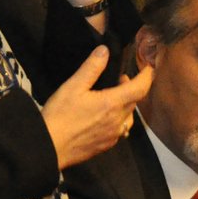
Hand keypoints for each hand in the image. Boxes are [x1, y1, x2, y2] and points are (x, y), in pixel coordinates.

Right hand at [40, 47, 152, 169]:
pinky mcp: (106, 145)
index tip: (148, 68)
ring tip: (112, 97)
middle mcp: (118, 121)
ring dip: (126, 104)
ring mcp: (113, 135)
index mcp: (112, 104)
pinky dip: (118, 118)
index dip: (147, 76)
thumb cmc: (60, 115)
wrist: (49, 147)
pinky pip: (120, 129)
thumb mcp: (73, 86)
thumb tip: (104, 51)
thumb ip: (91, 68)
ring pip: (129, 117)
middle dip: (131, 87)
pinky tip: (104, 116)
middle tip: (119, 79)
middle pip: (134, 101)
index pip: (141, 88)